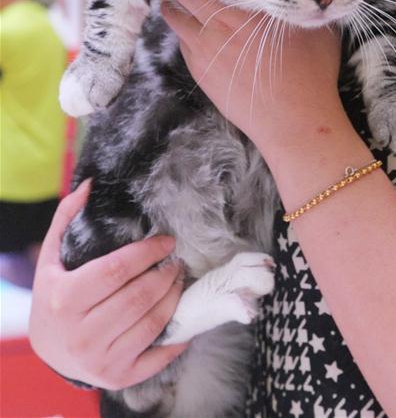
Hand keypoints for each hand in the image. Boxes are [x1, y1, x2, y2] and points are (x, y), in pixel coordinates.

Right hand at [29, 180, 187, 389]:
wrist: (47, 349)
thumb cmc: (53, 295)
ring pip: (152, 322)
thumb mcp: (52, 258)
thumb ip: (67, 218)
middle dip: (165, 273)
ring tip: (178, 278)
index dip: (148, 252)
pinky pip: (157, 357)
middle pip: (139, 296)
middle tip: (177, 259)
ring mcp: (101, 359)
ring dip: (174, 296)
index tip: (167, 240)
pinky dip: (176, 337)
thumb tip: (90, 184)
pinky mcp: (118, 377)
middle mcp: (82, 334)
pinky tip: (184, 317)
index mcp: (66, 300)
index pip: (117, 270)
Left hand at [161, 0, 344, 155]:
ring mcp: (205, 53)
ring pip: (176, 21)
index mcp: (245, 10)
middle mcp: (218, 27)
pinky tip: (190, 31)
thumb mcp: (316, 29)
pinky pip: (184, 46)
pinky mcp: (202, 75)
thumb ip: (302, 5)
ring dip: (173, 7)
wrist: (295, 123)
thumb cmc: (312, 74)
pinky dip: (183, 34)